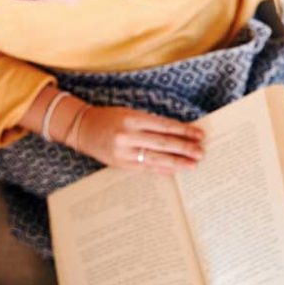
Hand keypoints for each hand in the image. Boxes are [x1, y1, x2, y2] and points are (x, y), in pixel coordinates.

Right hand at [65, 106, 204, 174]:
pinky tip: (174, 171)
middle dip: (184, 148)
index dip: (184, 131)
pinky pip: (145, 169)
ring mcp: (124, 152)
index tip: (199, 135)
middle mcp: (128, 136)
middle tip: (201, 152)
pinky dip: (161, 170)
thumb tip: (178, 134)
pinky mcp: (120, 164)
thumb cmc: (110, 118)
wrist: (83, 129)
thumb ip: (152, 124)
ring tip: (192, 164)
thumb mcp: (131, 113)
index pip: (164, 126)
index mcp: (132, 118)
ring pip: (155, 159)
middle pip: (162, 143)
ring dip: (176, 162)